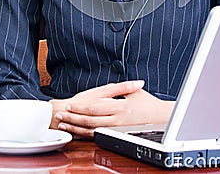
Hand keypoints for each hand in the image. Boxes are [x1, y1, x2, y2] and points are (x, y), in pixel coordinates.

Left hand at [49, 80, 173, 138]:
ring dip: (76, 127)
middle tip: (61, 114)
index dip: (81, 107)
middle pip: (90, 120)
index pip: (96, 108)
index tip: (70, 104)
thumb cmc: (148, 104)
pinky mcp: (116, 135)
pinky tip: (76, 132)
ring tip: (64, 123)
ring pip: (91, 130)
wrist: (158, 118)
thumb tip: (116, 82)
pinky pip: (97, 136)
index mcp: (120, 107)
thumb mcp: (137, 92)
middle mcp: (117, 120)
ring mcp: (115, 129)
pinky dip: (85, 134)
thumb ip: (124, 86)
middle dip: (74, 117)